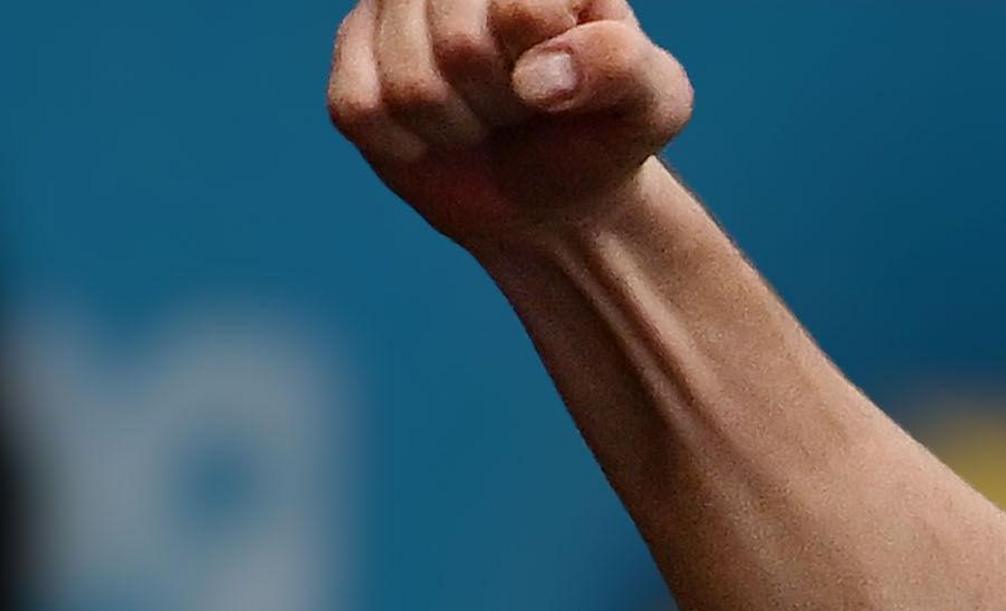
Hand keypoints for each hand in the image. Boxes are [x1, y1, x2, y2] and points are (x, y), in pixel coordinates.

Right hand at [326, 0, 693, 252]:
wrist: (552, 196)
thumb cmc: (603, 133)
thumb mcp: (653, 103)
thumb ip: (623, 67)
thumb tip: (539, 77)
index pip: (521, 9)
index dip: (546, 64)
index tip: (564, 80)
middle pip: (458, 47)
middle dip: (502, 103)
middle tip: (521, 107)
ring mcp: (394, 6)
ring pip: (409, 85)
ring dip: (458, 126)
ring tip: (483, 117)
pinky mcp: (352, 58)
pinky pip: (358, 108)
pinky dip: (407, 144)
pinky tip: (436, 131)